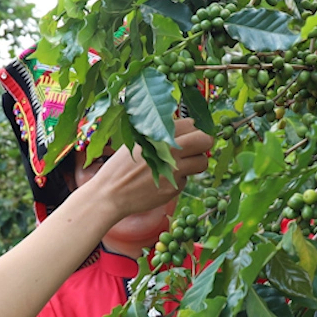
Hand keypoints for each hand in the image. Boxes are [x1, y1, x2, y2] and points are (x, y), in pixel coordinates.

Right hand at [87, 118, 215, 216]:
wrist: (111, 192)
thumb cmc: (122, 166)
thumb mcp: (138, 141)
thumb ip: (161, 134)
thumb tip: (189, 128)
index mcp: (159, 133)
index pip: (192, 123)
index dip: (194, 130)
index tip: (190, 136)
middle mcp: (170, 149)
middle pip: (205, 139)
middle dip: (204, 144)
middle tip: (196, 149)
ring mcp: (174, 169)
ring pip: (203, 161)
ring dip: (196, 163)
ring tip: (182, 165)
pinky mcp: (175, 187)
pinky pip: (187, 179)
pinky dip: (179, 180)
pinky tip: (163, 181)